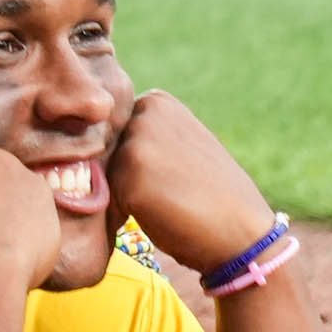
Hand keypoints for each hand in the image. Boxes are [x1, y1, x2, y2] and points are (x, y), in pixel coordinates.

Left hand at [105, 87, 275, 274]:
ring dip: (122, 194)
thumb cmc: (209, 192)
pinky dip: (125, 213)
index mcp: (156, 100)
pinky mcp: (128, 177)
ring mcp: (136, 143)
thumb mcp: (180, 143)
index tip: (169, 172)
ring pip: (104, 175)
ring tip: (166, 200)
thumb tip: (90, 143)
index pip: (114, 131)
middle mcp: (144, 114)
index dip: (134, 161)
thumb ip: (145, 133)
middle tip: (168, 190)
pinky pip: (106, 200)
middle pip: (104, 152)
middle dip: (122, 175)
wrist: (241, 231)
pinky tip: (161, 213)